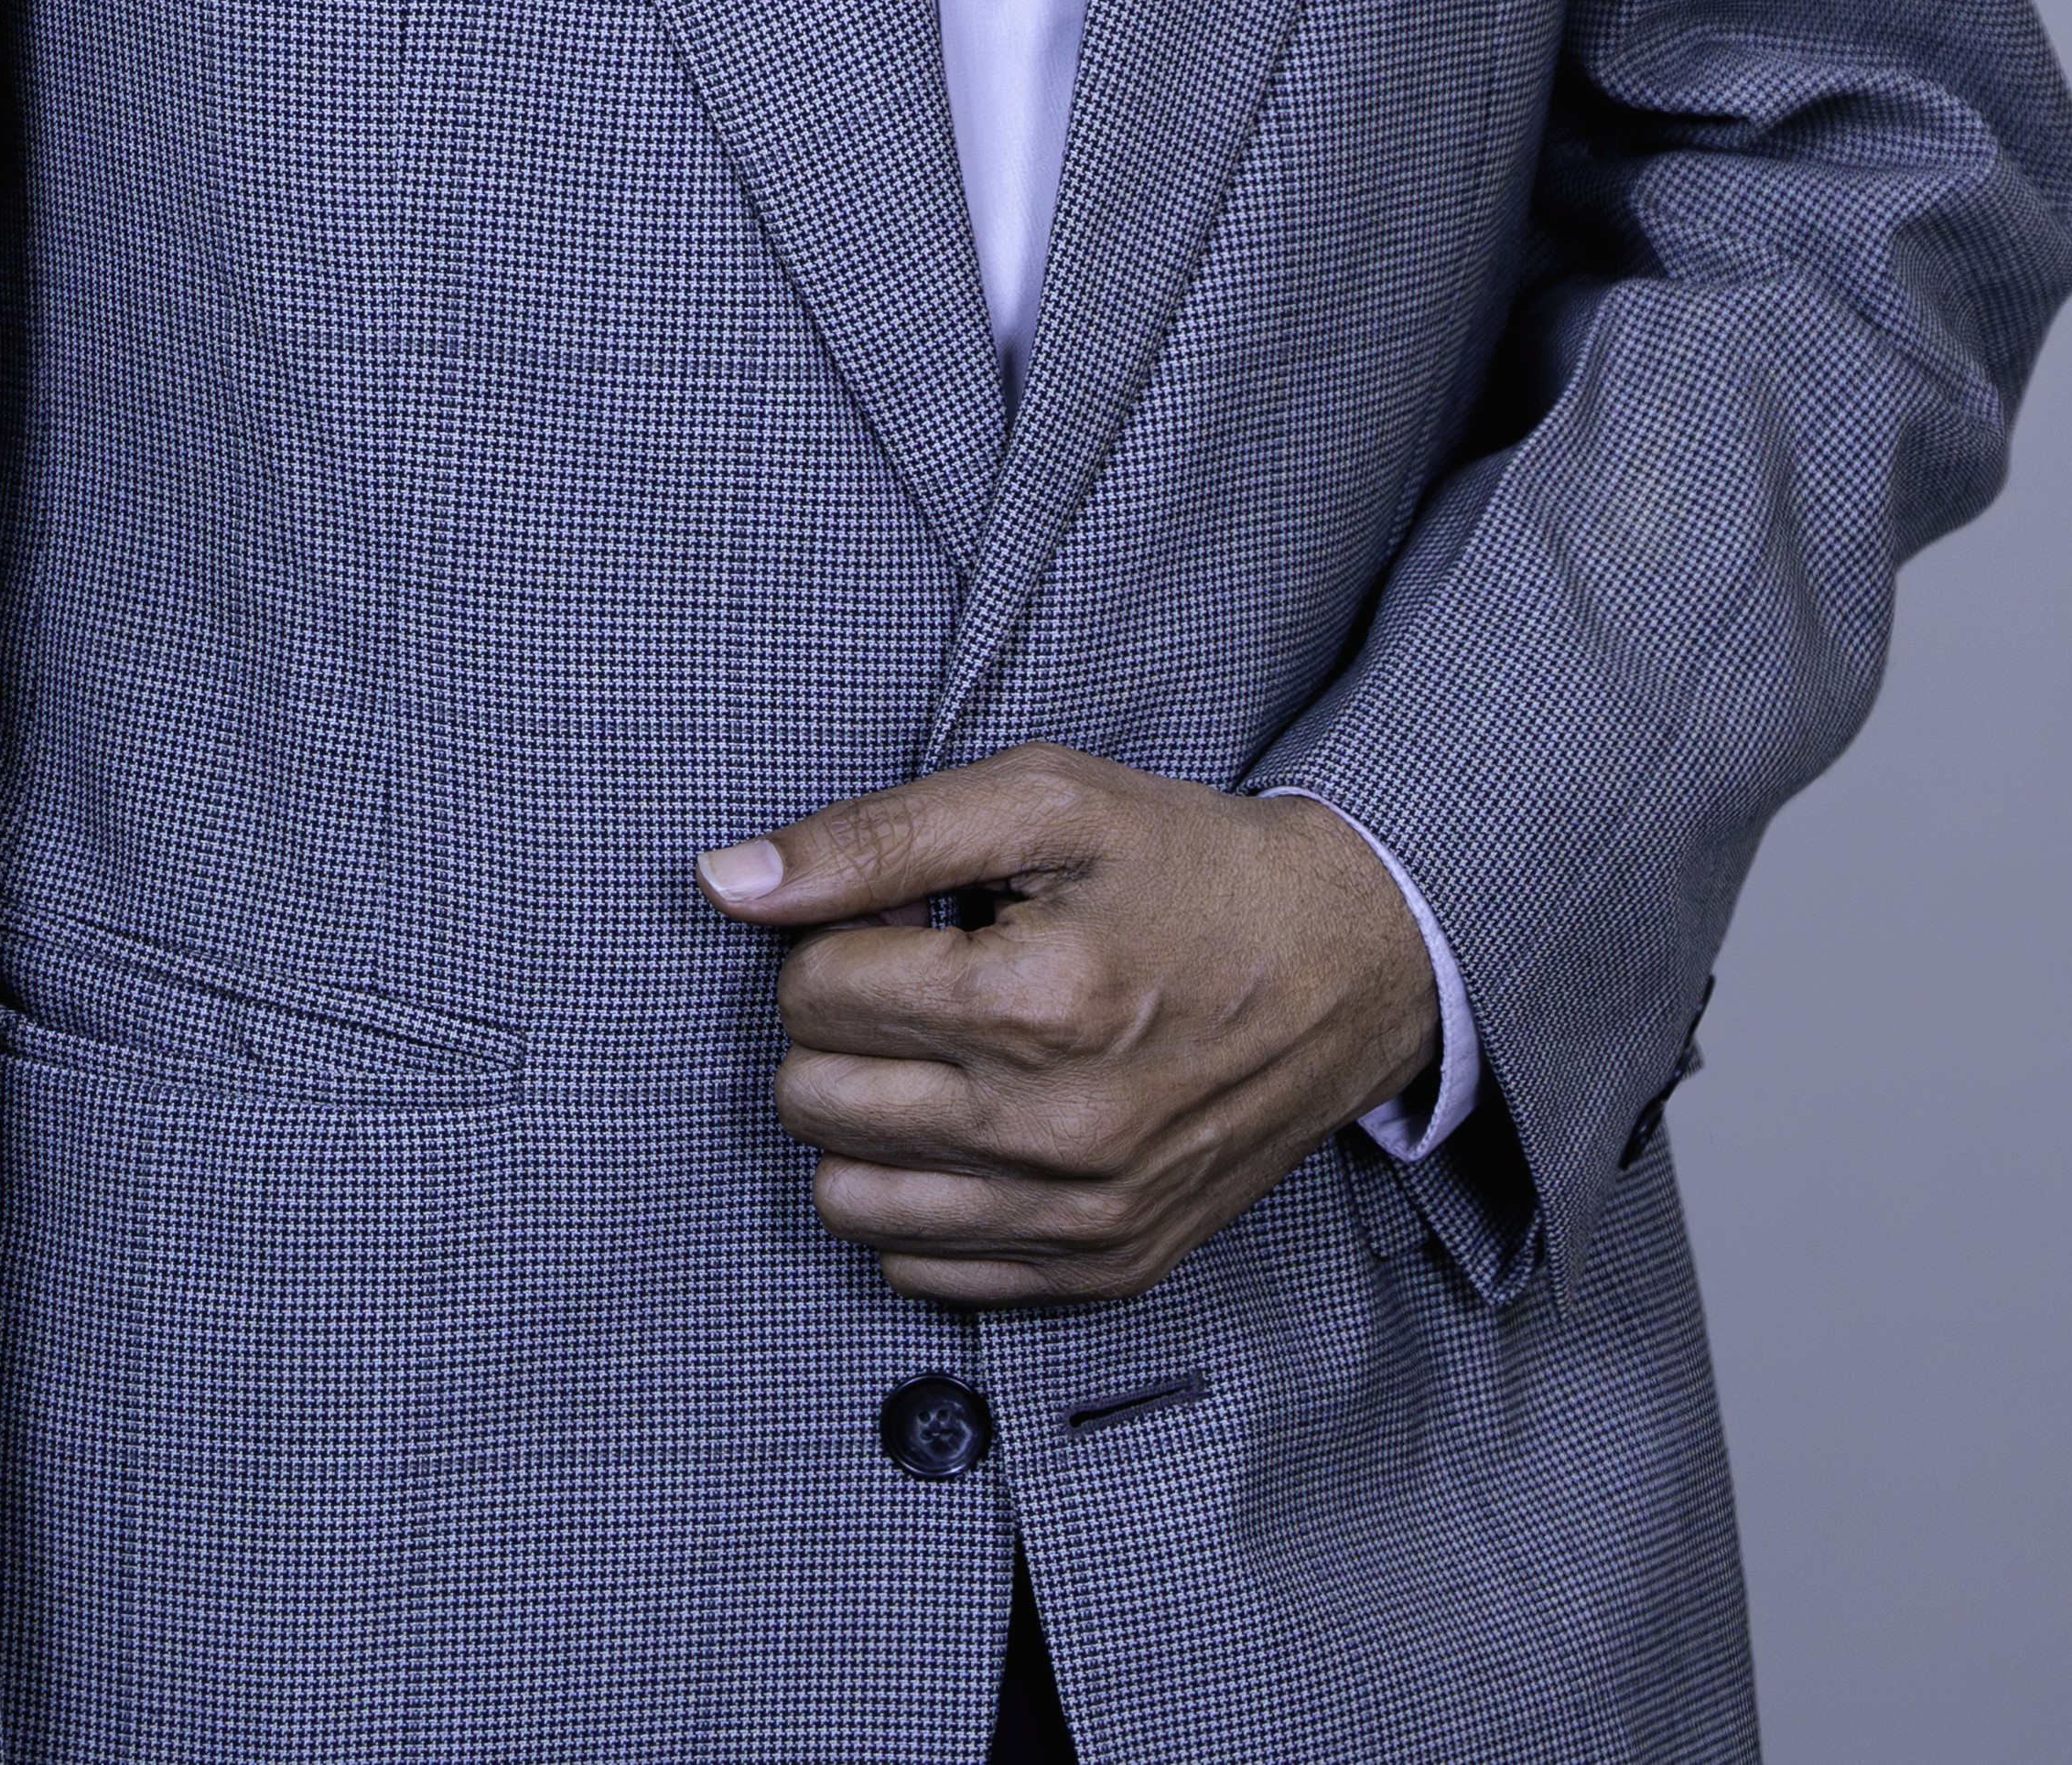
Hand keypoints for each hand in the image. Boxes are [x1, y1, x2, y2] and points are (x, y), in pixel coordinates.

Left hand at [698, 749, 1436, 1305]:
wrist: (1347, 965)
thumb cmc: (1187, 867)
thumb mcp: (1043, 800)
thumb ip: (874, 836)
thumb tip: (724, 880)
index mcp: (1037, 1000)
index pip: (814, 990)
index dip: (840, 937)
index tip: (909, 920)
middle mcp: (1055, 1131)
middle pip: (814, 1098)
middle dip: (839, 1026)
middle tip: (918, 982)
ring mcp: (1081, 1218)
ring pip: (846, 1199)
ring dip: (863, 1120)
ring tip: (938, 1056)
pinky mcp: (1104, 1270)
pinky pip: (923, 1271)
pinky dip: (920, 1198)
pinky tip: (976, 1127)